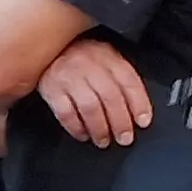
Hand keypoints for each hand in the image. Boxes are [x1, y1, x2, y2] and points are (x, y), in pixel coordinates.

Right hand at [38, 39, 152, 146]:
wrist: (48, 49)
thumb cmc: (81, 57)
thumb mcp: (105, 59)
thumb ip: (121, 79)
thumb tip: (139, 110)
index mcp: (108, 57)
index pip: (129, 81)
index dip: (139, 104)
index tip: (143, 122)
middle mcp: (90, 65)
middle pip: (110, 96)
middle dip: (120, 122)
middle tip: (125, 138)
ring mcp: (69, 76)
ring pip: (90, 107)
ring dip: (99, 128)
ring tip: (103, 140)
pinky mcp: (51, 89)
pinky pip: (66, 113)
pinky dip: (76, 128)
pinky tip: (83, 135)